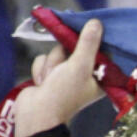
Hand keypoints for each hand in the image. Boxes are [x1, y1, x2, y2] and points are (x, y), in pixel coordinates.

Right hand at [14, 18, 105, 136]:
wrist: (36, 113)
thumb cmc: (63, 93)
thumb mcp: (79, 66)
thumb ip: (88, 44)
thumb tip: (97, 23)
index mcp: (100, 78)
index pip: (101, 51)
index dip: (91, 39)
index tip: (84, 28)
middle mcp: (86, 76)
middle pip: (76, 48)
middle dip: (64, 55)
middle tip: (62, 66)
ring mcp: (67, 76)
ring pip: (58, 52)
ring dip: (52, 63)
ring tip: (50, 79)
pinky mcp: (51, 75)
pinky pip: (46, 59)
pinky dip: (42, 69)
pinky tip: (42, 82)